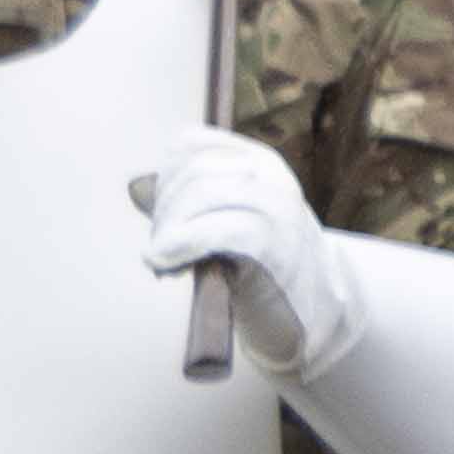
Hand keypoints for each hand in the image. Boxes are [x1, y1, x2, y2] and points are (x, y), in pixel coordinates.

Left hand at [127, 131, 343, 382]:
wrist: (316, 309)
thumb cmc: (266, 266)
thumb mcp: (233, 218)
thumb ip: (189, 202)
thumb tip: (137, 186)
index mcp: (261, 162)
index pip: (192, 144)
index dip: (165, 177)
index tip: (164, 214)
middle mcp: (272, 178)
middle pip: (194, 173)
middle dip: (165, 211)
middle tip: (161, 249)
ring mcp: (278, 210)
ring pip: (202, 195)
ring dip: (169, 230)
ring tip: (164, 260)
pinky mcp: (274, 246)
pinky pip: (219, 231)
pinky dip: (183, 244)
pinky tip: (166, 263)